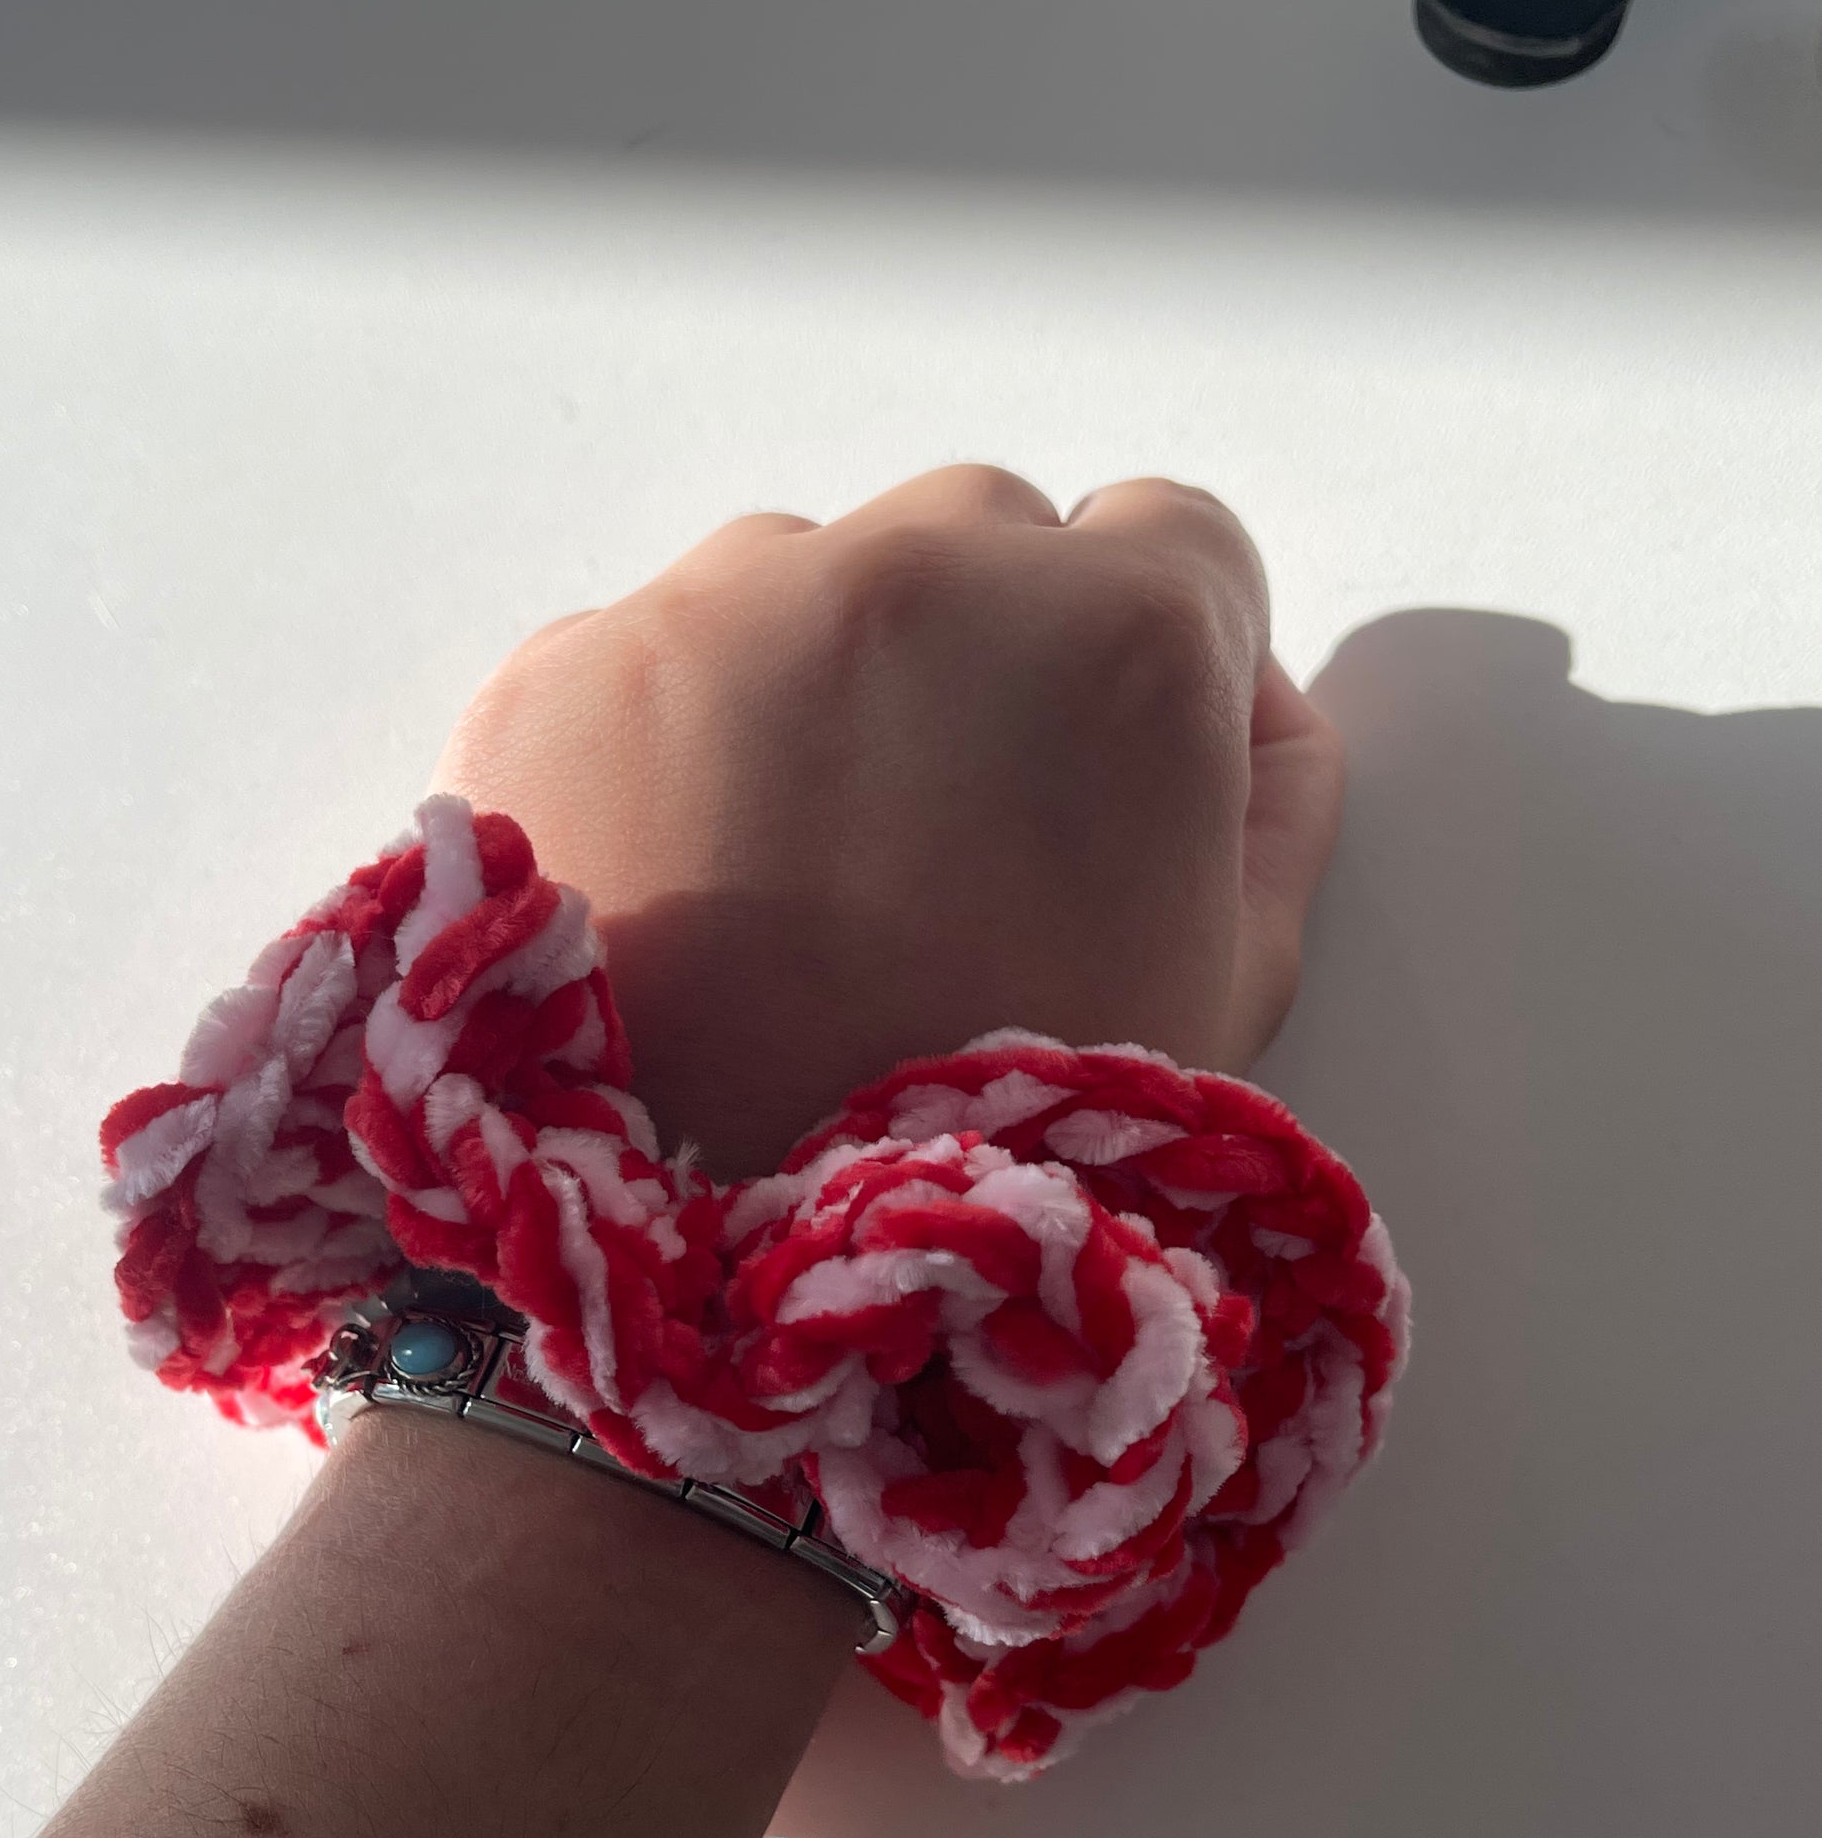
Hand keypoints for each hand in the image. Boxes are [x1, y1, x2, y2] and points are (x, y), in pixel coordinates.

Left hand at [428, 465, 1342, 1180]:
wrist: (721, 1294)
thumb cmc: (1004, 1158)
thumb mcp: (1233, 992)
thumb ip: (1277, 798)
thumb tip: (1248, 698)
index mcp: (1124, 637)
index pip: (1176, 545)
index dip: (1155, 668)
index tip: (1106, 772)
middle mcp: (922, 568)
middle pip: (987, 543)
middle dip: (989, 662)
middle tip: (942, 847)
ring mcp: (719, 606)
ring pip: (805, 580)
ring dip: (823, 684)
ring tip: (791, 887)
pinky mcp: (561, 670)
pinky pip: (650, 653)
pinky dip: (672, 738)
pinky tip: (677, 889)